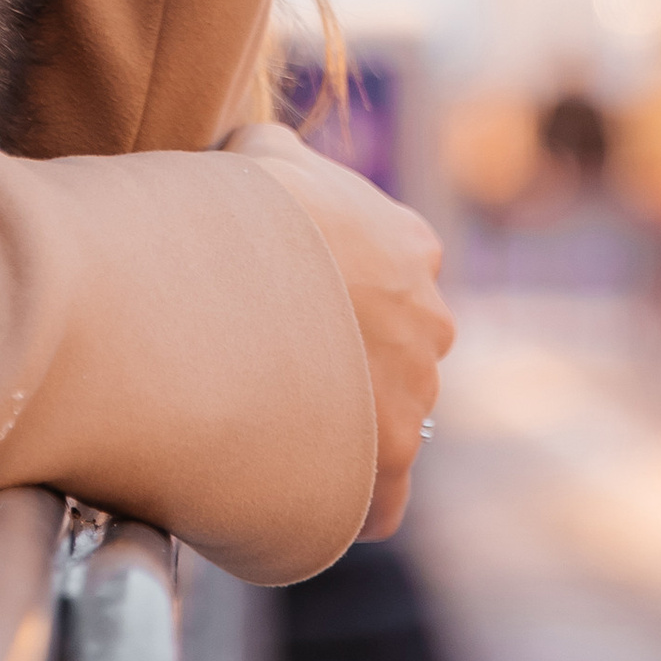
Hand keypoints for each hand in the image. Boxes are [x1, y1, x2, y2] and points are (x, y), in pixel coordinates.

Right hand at [224, 123, 452, 535]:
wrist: (230, 273)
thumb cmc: (237, 207)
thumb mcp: (261, 155)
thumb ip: (284, 163)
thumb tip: (263, 159)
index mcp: (409, 244)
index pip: (395, 277)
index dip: (342, 299)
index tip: (291, 311)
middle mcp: (429, 319)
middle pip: (396, 355)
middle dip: (348, 368)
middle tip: (273, 375)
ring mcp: (414, 390)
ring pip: (387, 424)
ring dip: (341, 431)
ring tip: (267, 431)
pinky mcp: (389, 453)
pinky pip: (381, 500)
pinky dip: (348, 505)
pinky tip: (301, 502)